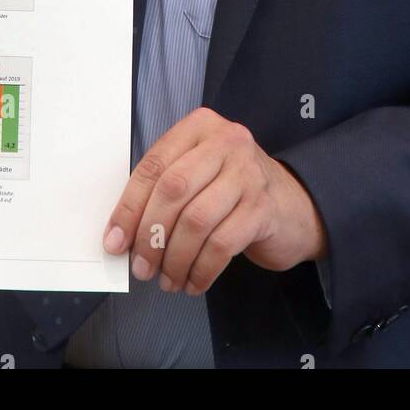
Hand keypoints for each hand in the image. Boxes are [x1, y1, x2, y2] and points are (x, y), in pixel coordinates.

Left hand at [102, 107, 327, 294]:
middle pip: (173, 190)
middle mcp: (226, 141)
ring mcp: (248, 173)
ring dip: (174, 258)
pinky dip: (201, 270)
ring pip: (196, 221)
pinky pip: (221, 245)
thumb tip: (122, 234)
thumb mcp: (198, 173)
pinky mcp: (263, 208)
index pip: (154, 165)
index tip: (115, 242)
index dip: (130, 206)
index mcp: (200, 126)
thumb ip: (164, 190)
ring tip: (167, 280)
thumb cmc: (231, 190)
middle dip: (150, 235)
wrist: (294, 206)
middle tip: (142, 267)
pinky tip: (193, 283)